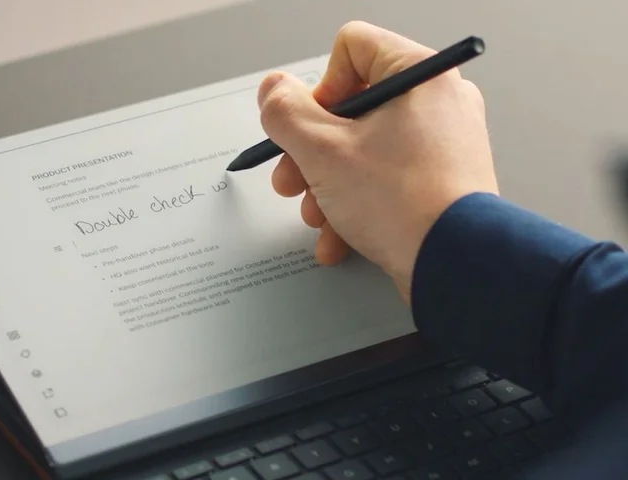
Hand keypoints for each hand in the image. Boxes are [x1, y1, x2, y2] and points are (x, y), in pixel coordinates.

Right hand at [258, 22, 498, 303]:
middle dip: (311, 153)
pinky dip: (356, 206)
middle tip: (293, 178)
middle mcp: (436, 103)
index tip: (311, 126)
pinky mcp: (440, 181)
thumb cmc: (404, 204)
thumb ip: (285, 113)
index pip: (352, 48)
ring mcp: (442, 144)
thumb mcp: (322, 151)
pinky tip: (339, 236)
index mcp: (418, 76)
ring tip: (318, 215)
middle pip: (350, 109)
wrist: (455, 265)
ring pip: (363, 152)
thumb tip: (273, 91)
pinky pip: (385, 181)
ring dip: (327, 186)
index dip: (319, 88)